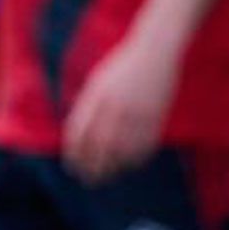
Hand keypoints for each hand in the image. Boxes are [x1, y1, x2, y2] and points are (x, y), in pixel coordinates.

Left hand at [63, 37, 177, 183]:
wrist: (155, 51)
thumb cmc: (123, 66)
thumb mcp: (98, 83)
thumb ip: (87, 107)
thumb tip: (78, 138)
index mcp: (97, 97)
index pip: (80, 133)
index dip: (75, 153)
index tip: (73, 165)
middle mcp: (115, 106)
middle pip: (99, 146)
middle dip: (91, 167)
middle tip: (88, 178)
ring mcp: (137, 112)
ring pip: (122, 150)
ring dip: (113, 167)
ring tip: (108, 176)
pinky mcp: (155, 116)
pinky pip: (144, 145)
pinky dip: (135, 159)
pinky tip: (129, 164)